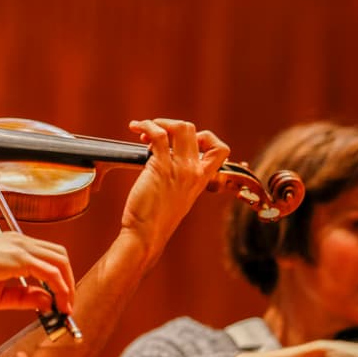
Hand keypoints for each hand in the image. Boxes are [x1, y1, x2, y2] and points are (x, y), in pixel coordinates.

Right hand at [0, 232, 74, 314]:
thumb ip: (22, 298)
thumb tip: (47, 301)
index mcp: (13, 247)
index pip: (47, 258)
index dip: (58, 281)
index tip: (59, 303)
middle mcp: (20, 242)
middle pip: (59, 256)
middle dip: (68, 282)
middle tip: (66, 306)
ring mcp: (20, 247)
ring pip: (60, 261)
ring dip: (68, 286)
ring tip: (65, 308)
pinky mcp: (18, 257)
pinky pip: (52, 272)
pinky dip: (61, 289)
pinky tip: (58, 305)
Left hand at [120, 118, 229, 264]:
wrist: (147, 234)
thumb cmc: (156, 219)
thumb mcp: (178, 197)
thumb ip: (179, 178)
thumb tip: (166, 159)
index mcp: (202, 178)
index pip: (220, 149)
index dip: (205, 137)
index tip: (184, 140)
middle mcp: (194, 171)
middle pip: (193, 130)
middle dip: (171, 125)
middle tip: (154, 134)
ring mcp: (180, 168)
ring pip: (179, 127)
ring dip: (158, 122)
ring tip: (142, 129)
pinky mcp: (161, 166)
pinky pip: (158, 135)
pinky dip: (146, 126)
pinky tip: (137, 128)